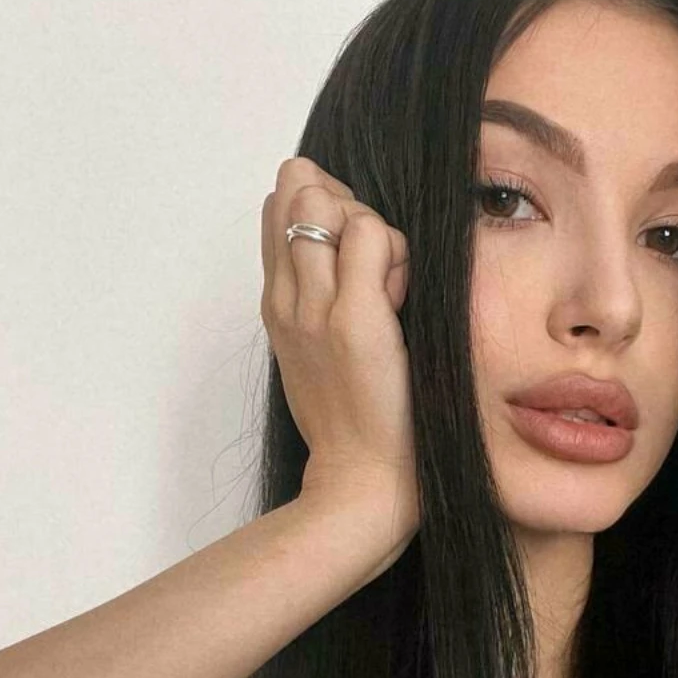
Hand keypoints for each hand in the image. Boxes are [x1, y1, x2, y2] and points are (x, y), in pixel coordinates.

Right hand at [260, 159, 419, 550]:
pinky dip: (395, 250)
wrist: (358, 481)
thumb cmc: (355, 420)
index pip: (280, 210)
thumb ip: (321, 296)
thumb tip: (342, 239)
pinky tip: (401, 296)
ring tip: (389, 288)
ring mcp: (315, 307)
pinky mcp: (352, 318)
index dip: (323, 207)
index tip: (355, 252)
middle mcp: (286, 299)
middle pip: (300, 197)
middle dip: (346, 207)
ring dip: (372, 230)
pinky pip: (371, 234)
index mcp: (277, 306)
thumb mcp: (321, 351)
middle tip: (376, 268)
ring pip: (332, 208)